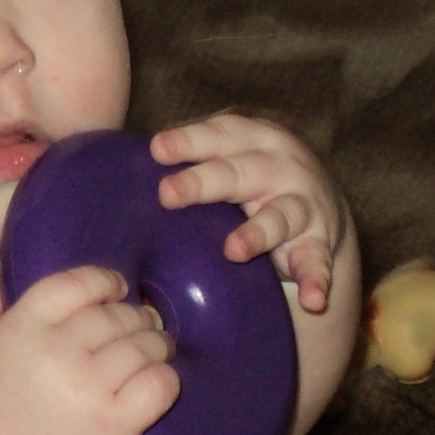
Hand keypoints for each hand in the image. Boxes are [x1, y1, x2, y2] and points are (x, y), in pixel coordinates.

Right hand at [0, 265, 177, 434]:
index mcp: (23, 327)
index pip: (78, 283)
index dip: (105, 281)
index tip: (116, 289)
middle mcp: (59, 351)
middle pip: (117, 314)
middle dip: (134, 315)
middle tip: (138, 324)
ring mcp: (91, 388)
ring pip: (145, 344)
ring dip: (156, 343)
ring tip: (155, 348)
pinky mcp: (117, 423)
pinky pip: (160, 384)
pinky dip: (166, 376)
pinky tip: (158, 377)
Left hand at [150, 113, 351, 313]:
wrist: (321, 208)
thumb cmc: (252, 182)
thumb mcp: (228, 161)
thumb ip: (190, 165)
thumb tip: (113, 178)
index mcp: (252, 140)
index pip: (219, 135)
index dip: (189, 141)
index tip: (158, 149)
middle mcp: (280, 167)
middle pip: (240, 172)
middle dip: (205, 183)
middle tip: (168, 195)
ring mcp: (303, 205)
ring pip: (279, 216)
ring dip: (258, 232)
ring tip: (234, 250)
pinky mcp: (319, 243)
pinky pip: (317, 264)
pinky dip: (317, 281)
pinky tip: (314, 299)